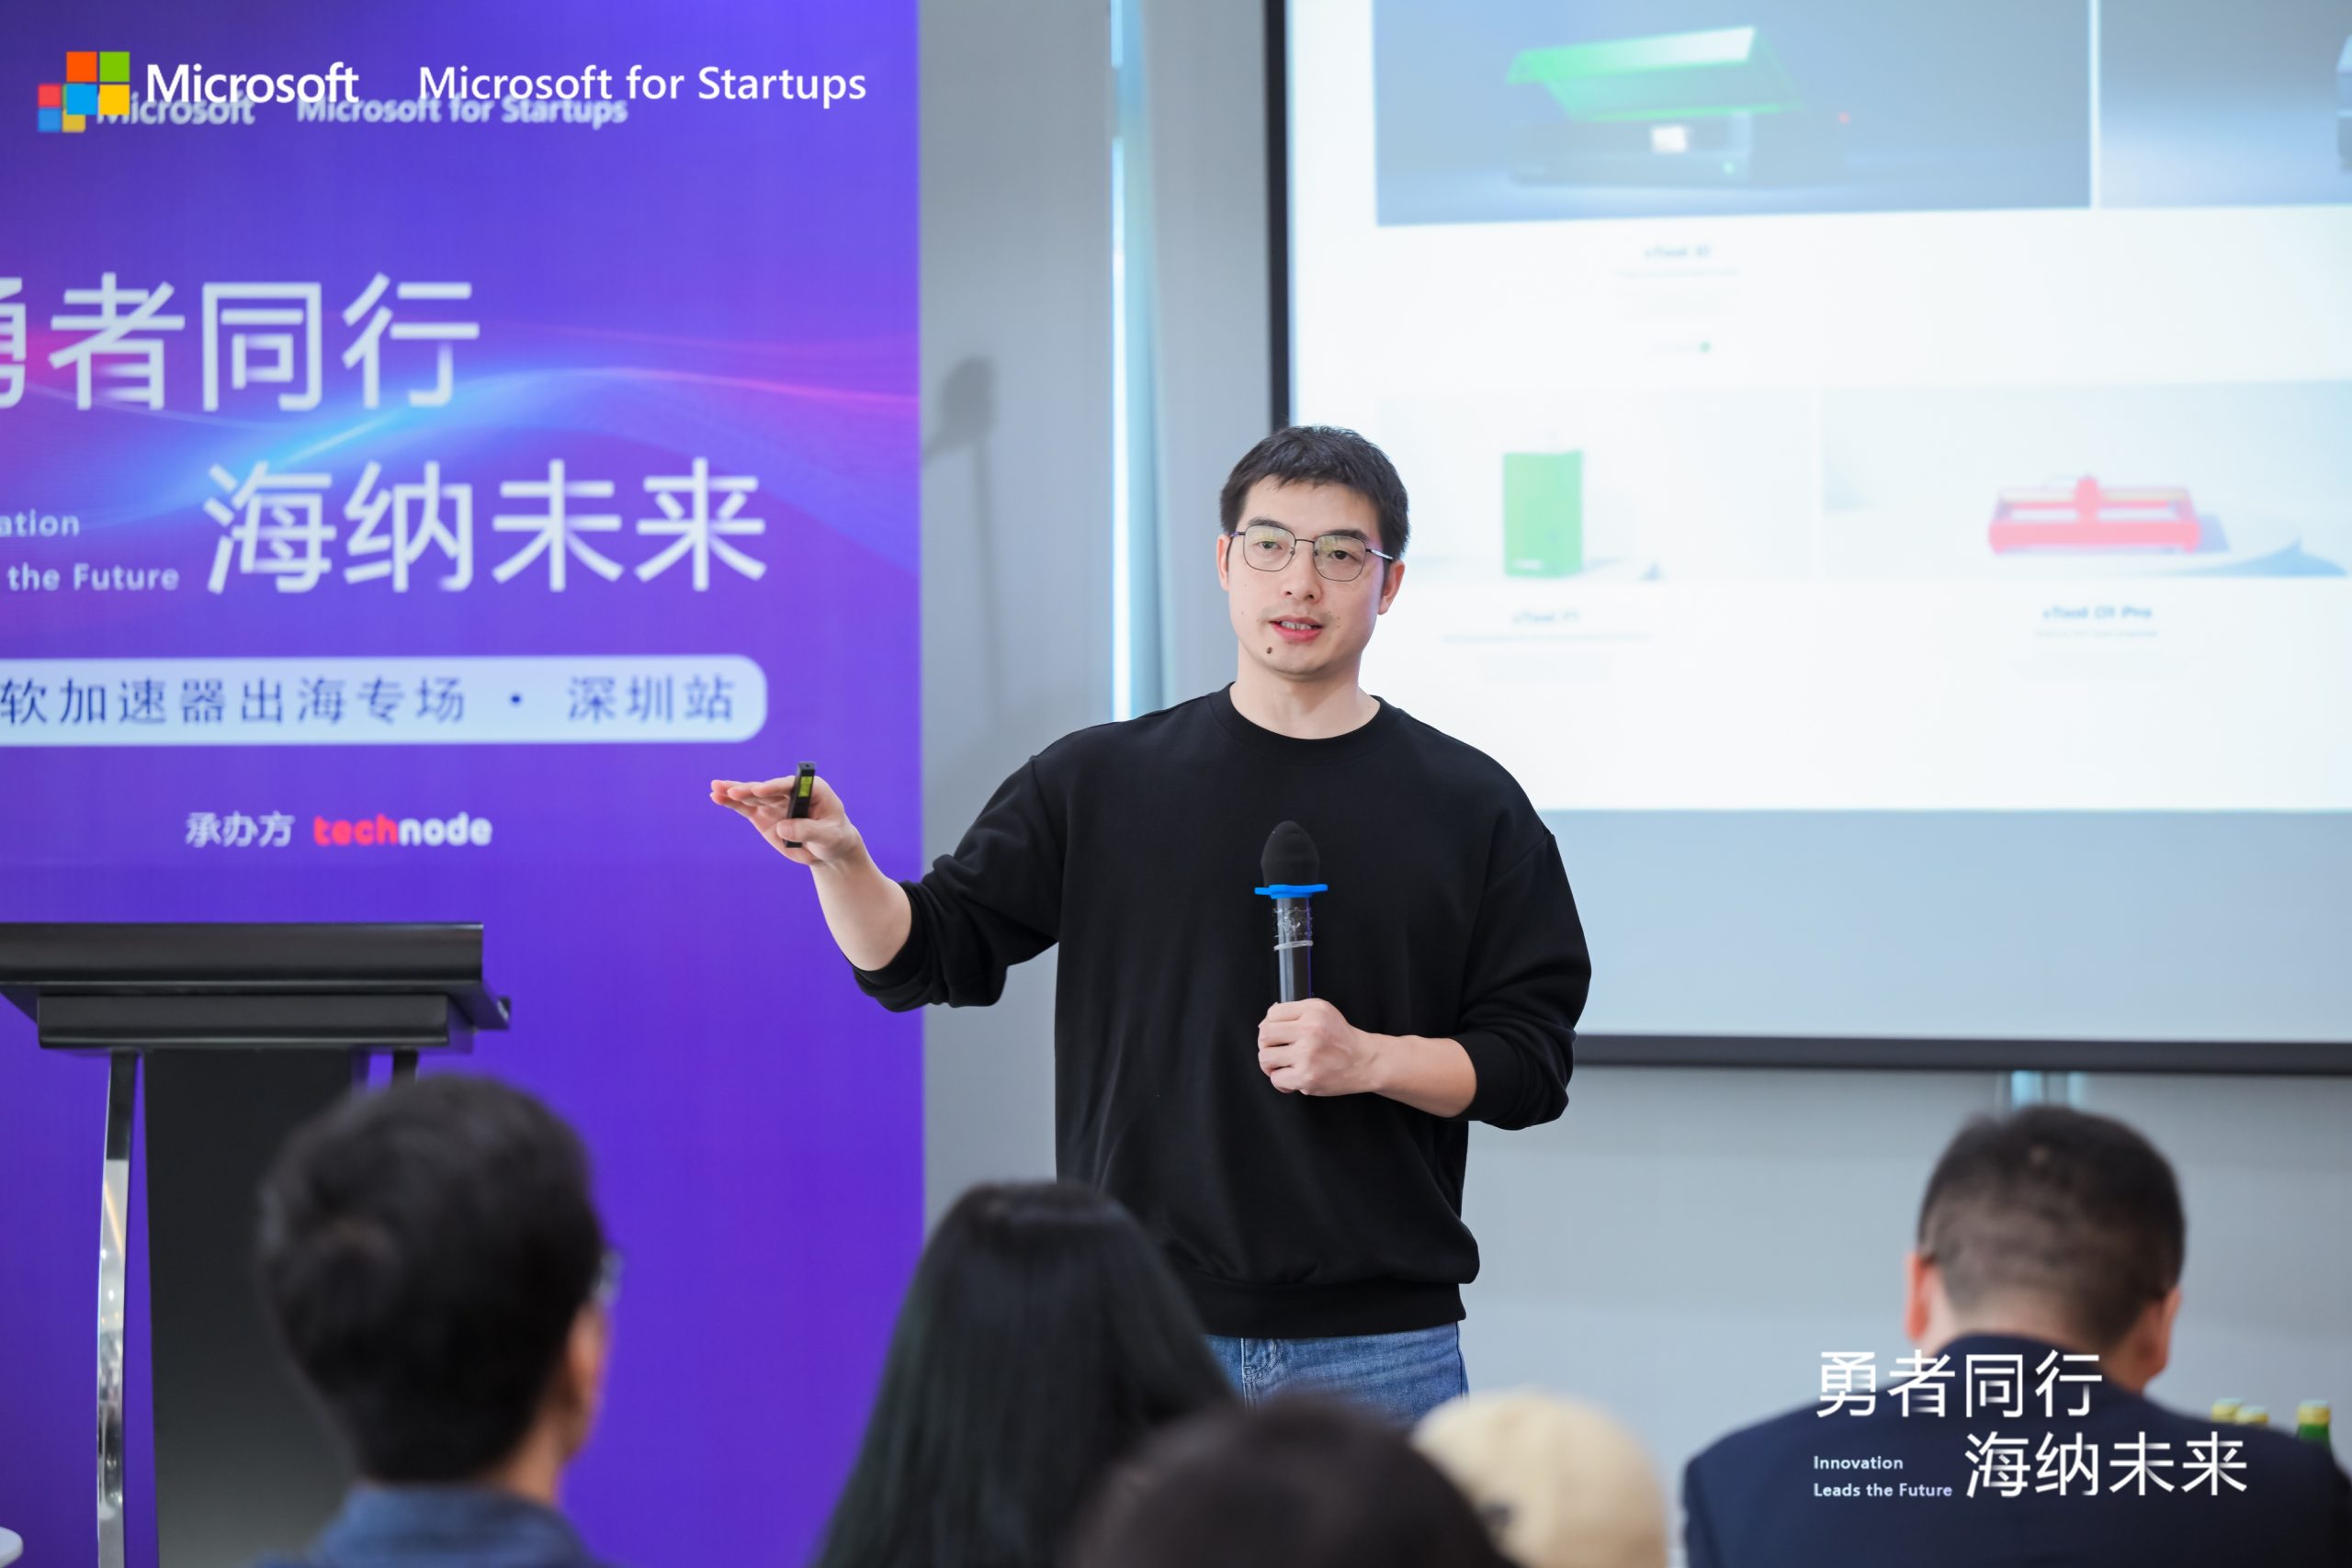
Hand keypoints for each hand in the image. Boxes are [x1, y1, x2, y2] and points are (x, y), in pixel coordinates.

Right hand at [709, 772, 866, 870]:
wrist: (826, 848)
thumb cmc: (833, 838)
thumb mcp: (828, 836)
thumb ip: (807, 830)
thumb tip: (782, 827)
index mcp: (812, 789)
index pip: (791, 785)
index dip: (774, 787)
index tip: (759, 790)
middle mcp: (790, 791)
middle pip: (767, 788)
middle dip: (750, 789)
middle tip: (733, 791)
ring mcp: (774, 802)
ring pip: (752, 795)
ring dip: (734, 791)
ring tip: (716, 788)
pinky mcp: (763, 814)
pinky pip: (745, 807)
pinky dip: (731, 802)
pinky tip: (716, 796)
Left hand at [1257, 998, 1387, 1097]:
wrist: (1364, 1061)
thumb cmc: (1341, 1039)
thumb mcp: (1322, 1012)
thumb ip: (1293, 1012)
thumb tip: (1264, 1021)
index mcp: (1313, 1012)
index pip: (1272, 1014)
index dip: (1269, 1025)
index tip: (1276, 1034)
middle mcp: (1310, 1031)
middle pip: (1264, 1036)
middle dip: (1265, 1045)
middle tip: (1276, 1050)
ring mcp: (1308, 1056)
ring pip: (1265, 1059)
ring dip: (1270, 1064)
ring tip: (1282, 1064)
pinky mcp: (1307, 1077)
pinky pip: (1277, 1079)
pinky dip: (1281, 1081)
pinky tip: (1292, 1077)